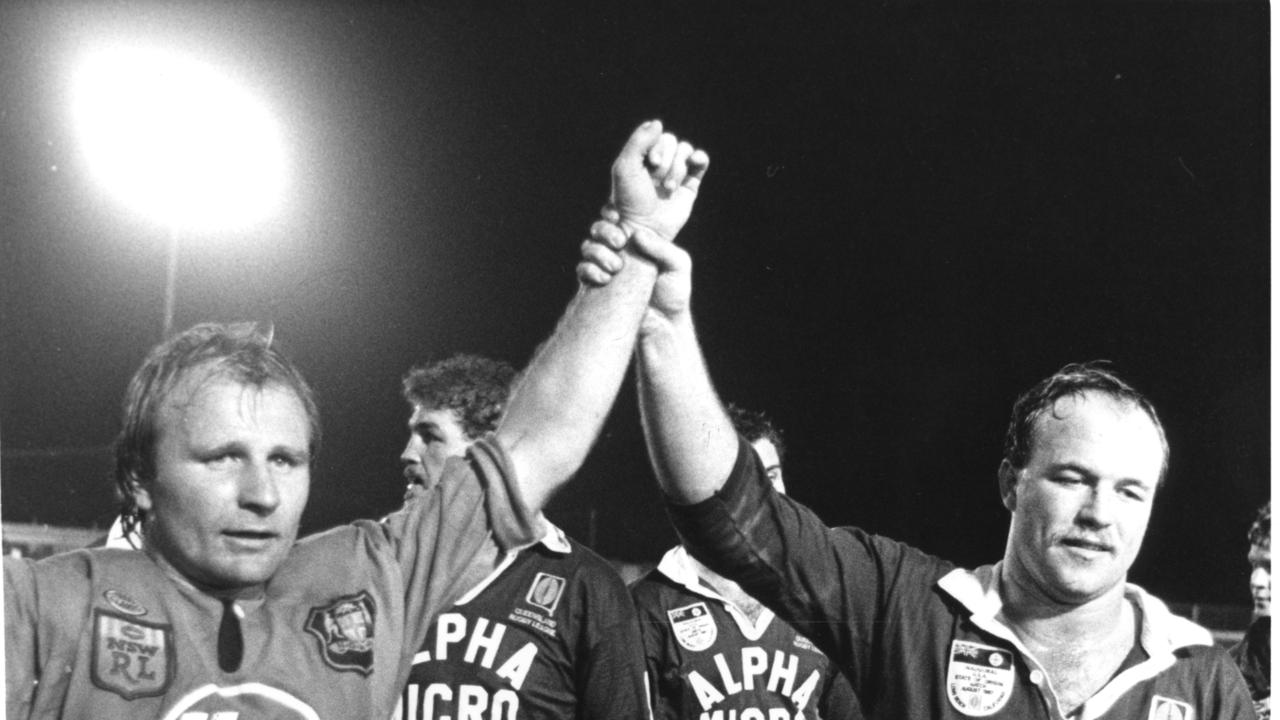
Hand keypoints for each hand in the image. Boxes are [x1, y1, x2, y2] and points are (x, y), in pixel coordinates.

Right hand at [577, 218, 690, 328]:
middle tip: (620, 242)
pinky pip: (584, 270)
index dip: (614, 213)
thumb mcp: (679, 266)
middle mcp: (622, 250)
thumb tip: (637, 236)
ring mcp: (608, 266)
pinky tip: (605, 279)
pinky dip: (590, 270)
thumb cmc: (675, 294)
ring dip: (598, 252)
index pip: (620, 217)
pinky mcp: (597, 284)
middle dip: (605, 231)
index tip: (618, 217)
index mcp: (640, 240)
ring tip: (616, 267)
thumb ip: (663, 248)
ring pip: (589, 247)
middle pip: (600, 228)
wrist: (663, 326)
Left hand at [610, 120, 708, 242]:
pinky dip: (700, 158)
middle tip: (657, 180)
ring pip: (686, 152)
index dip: (657, 147)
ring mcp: (675, 173)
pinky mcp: (690, 185)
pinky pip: (700, 162)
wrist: (643, 228)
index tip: (651, 164)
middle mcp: (659, 163)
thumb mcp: (625, 166)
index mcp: (643, 156)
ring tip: (669, 188)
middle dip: (667, 161)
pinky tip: (696, 161)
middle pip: (673, 142)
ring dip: (678, 168)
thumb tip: (658, 123)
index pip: (657, 135)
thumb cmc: (629, 199)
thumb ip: (638, 141)